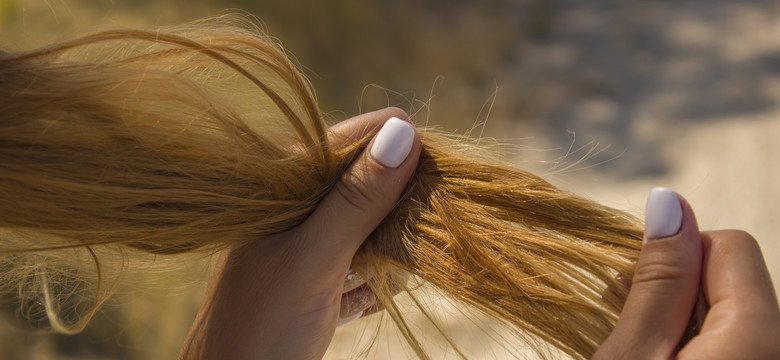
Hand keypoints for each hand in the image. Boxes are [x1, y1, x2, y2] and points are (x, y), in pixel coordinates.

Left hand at [179, 107, 420, 358]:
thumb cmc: (262, 327)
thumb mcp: (314, 257)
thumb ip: (357, 199)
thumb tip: (405, 132)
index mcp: (281, 188)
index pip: (348, 142)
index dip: (393, 146)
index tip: (437, 162)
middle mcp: (295, 211)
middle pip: (366, 186)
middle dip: (394, 209)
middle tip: (405, 231)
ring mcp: (307, 248)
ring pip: (370, 229)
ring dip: (387, 253)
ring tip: (376, 274)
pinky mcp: (317, 284)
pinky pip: (363, 268)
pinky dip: (374, 283)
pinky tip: (367, 297)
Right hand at [594, 187, 779, 358]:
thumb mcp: (634, 353)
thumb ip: (658, 280)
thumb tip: (668, 201)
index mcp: (759, 334)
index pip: (729, 244)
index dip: (673, 259)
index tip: (634, 298)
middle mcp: (778, 348)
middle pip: (730, 279)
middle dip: (674, 291)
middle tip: (631, 333)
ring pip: (727, 312)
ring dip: (680, 322)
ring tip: (642, 353)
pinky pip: (731, 344)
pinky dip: (694, 346)